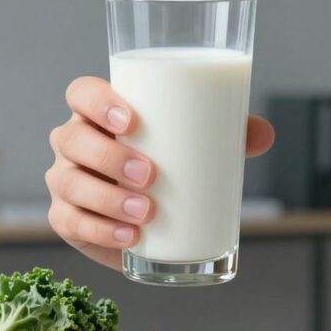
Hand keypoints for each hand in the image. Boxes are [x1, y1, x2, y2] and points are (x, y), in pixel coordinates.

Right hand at [45, 76, 274, 270]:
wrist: (153, 216)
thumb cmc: (172, 165)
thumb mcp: (200, 145)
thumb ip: (231, 134)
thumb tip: (264, 134)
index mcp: (100, 114)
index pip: (81, 94)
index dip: (98, 102)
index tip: (132, 121)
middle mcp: (75, 143)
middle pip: (72, 139)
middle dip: (109, 157)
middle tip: (151, 175)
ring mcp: (66, 180)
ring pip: (68, 183)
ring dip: (106, 198)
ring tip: (147, 211)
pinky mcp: (68, 218)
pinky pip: (71, 223)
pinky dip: (100, 231)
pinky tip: (130, 237)